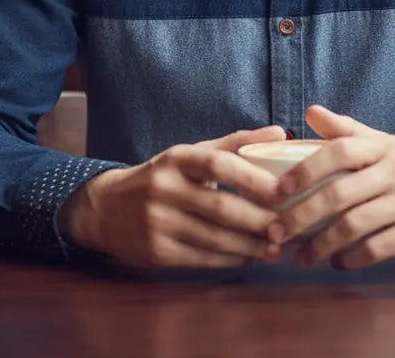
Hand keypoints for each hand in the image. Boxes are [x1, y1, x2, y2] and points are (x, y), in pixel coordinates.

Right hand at [60, 125, 286, 267]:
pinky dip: (230, 259)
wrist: (107, 208)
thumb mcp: (192, 153)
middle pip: (220, 207)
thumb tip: (281, 134)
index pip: (218, 164)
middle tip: (287, 226)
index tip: (283, 190)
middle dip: (258, 220)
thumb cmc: (163, 176)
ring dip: (249, 245)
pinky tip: (250, 257)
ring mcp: (157, 222)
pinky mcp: (155, 252)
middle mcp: (164, 189)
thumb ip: (237, 144)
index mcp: (176, 158)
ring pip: (213, 238)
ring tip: (276, 246)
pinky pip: (201, 258)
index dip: (252, 178)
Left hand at [272, 106, 394, 269]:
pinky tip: (337, 263)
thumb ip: (347, 130)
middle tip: (277, 232)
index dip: (306, 169)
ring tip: (301, 257)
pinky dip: (351, 259)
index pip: (339, 151)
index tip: (278, 190)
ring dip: (321, 245)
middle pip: (339, 194)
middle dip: (302, 216)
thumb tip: (310, 111)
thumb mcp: (385, 144)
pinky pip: (377, 249)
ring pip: (354, 226)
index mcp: (383, 147)